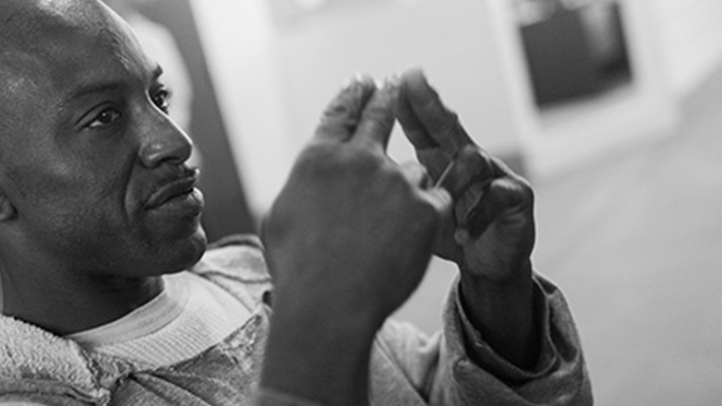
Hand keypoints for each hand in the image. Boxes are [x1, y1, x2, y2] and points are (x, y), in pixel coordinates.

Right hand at [260, 75, 450, 405]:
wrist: (330, 305)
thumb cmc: (297, 271)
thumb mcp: (279, 220)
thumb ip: (300, 190)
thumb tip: (308, 183)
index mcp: (318, 159)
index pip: (340, 113)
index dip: (353, 94)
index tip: (364, 82)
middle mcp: (358, 160)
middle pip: (380, 115)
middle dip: (388, 97)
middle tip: (395, 85)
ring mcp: (396, 182)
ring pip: (413, 172)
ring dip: (407, 190)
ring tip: (392, 228)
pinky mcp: (427, 208)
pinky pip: (436, 200)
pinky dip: (428, 215)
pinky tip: (415, 234)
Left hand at [394, 69, 537, 368]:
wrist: (486, 263)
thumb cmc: (444, 234)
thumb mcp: (412, 212)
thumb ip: (389, 191)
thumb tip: (343, 177)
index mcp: (440, 158)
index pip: (420, 126)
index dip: (404, 105)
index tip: (385, 83)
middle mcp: (467, 157)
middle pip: (447, 124)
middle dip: (428, 103)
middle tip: (411, 81)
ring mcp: (493, 173)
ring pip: (473, 157)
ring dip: (452, 178)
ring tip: (438, 200)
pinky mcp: (517, 196)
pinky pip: (498, 195)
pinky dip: (477, 216)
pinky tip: (461, 234)